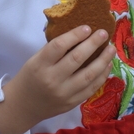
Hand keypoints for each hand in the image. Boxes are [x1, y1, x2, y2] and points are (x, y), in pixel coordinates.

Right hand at [0, 26, 115, 133]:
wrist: (22, 106)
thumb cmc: (30, 77)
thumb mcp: (35, 60)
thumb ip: (55, 50)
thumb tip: (80, 33)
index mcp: (40, 65)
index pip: (59, 46)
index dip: (75, 35)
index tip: (87, 27)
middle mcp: (52, 79)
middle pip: (77, 58)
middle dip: (93, 43)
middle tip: (104, 33)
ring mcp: (63, 93)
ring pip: (88, 75)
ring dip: (103, 60)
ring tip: (111, 49)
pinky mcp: (71, 103)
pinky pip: (91, 88)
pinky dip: (102, 76)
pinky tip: (107, 65)